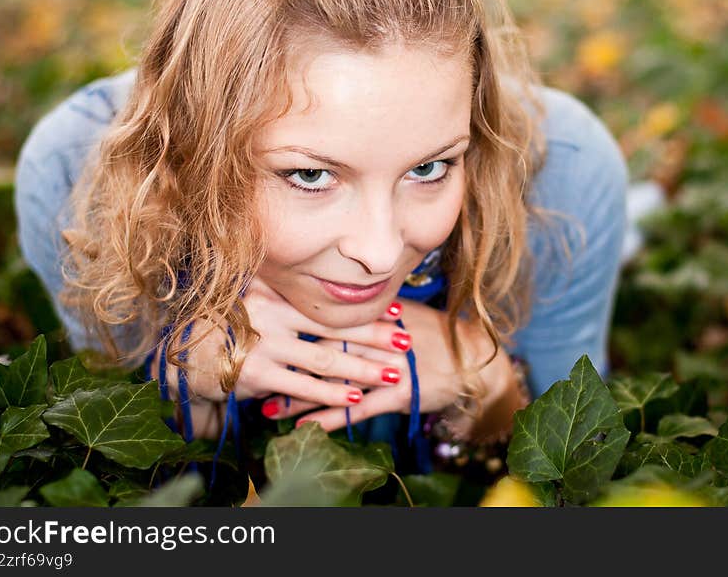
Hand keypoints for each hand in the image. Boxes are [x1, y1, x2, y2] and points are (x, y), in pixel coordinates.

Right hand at [159, 278, 410, 435]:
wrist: (185, 353)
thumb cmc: (228, 325)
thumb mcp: (254, 300)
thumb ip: (285, 295)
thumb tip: (327, 294)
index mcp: (276, 294)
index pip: (329, 302)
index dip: (363, 307)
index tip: (396, 309)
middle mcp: (273, 316)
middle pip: (334, 327)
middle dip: (374, 335)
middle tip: (406, 339)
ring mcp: (266, 346)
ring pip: (325, 359)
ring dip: (361, 368)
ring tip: (392, 372)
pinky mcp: (258, 375)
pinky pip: (303, 387)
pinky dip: (331, 394)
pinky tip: (355, 398)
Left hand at [264, 300, 520, 436]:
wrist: (473, 362)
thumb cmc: (436, 336)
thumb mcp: (404, 313)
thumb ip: (371, 309)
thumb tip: (336, 300)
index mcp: (378, 313)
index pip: (330, 315)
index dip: (294, 320)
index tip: (262, 323)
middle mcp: (379, 337)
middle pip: (324, 347)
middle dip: (289, 358)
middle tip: (254, 367)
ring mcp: (388, 366)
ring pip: (335, 380)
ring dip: (300, 394)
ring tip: (267, 406)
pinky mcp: (399, 394)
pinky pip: (358, 407)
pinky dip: (330, 417)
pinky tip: (306, 427)